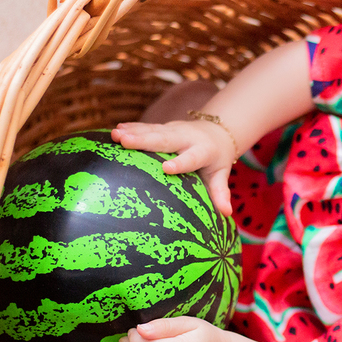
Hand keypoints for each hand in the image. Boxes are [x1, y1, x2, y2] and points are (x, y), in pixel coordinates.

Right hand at [111, 118, 236, 214]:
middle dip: (145, 140)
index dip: (180, 163)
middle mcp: (186, 138)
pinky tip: (116, 130)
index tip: (167, 168)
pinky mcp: (164, 127)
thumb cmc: (216, 160)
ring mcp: (173, 131)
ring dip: (133, 132)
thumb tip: (226, 213)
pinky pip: (146, 128)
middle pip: (165, 140)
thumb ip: (220, 192)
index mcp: (202, 151)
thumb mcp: (220, 175)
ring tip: (115, 135)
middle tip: (125, 141)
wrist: (217, 132)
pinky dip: (132, 128)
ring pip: (153, 131)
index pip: (191, 158)